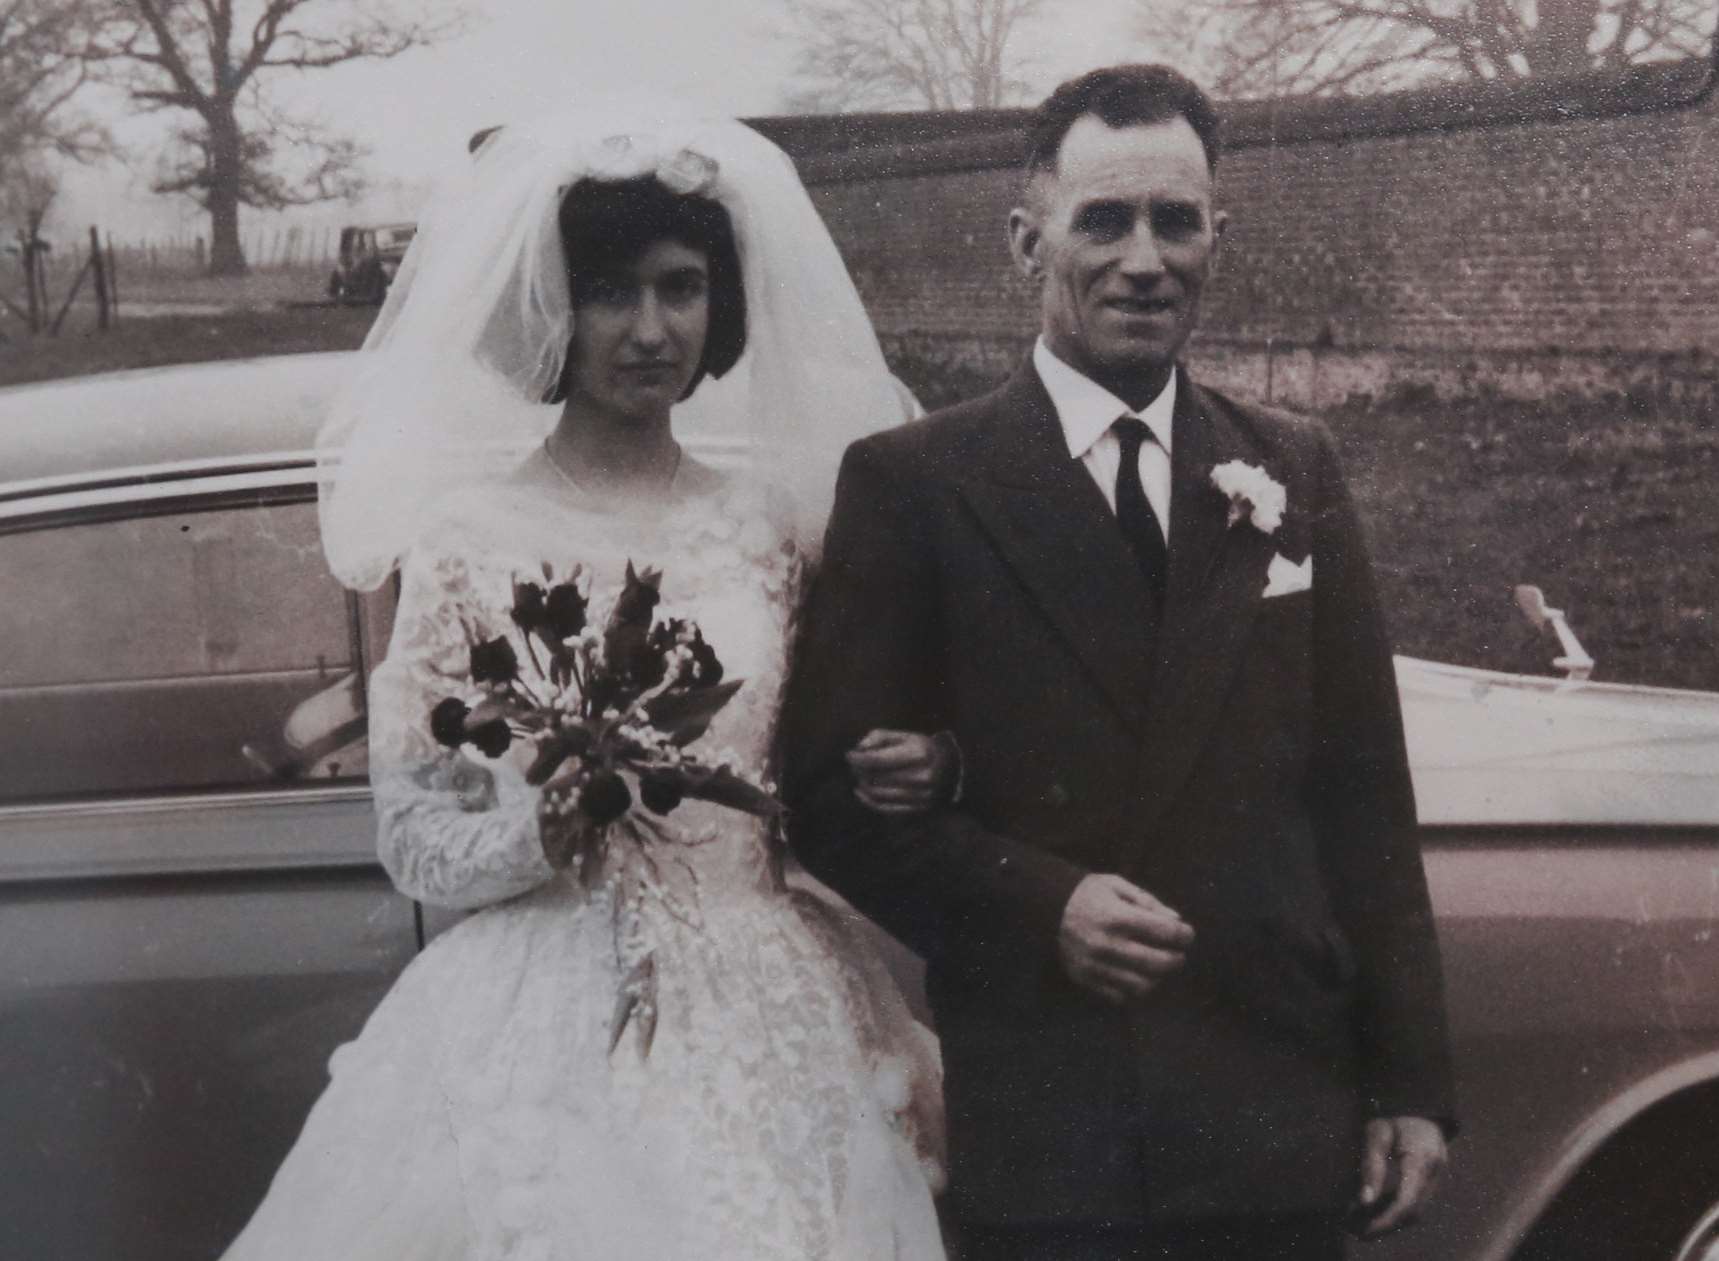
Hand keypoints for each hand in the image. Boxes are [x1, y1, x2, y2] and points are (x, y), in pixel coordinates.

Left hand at [846, 728, 958, 814]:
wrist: (955, 773)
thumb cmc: (924, 750)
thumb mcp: (906, 736)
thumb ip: (880, 737)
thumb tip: (858, 749)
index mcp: (919, 755)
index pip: (877, 760)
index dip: (857, 758)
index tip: (849, 754)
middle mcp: (922, 777)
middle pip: (874, 776)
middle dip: (859, 769)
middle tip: (855, 763)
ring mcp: (920, 796)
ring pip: (876, 793)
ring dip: (863, 783)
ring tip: (860, 774)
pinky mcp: (917, 810)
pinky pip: (884, 808)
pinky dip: (868, 800)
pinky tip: (860, 791)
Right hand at [1057, 874, 1193, 1003]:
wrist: (1046, 908)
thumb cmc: (1087, 893)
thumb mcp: (1117, 885)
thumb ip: (1148, 902)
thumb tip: (1177, 921)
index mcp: (1117, 917)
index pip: (1165, 932)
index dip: (1184, 934)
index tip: (1187, 934)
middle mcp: (1107, 945)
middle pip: (1159, 964)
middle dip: (1176, 959)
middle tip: (1177, 954)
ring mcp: (1096, 966)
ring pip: (1142, 985)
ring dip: (1157, 978)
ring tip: (1157, 966)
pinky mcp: (1085, 979)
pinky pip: (1120, 996)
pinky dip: (1134, 990)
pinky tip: (1136, 976)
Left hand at [1352, 1116, 1446, 1237]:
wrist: (1416, 1111)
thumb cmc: (1392, 1119)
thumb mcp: (1375, 1134)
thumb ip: (1371, 1166)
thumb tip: (1365, 1201)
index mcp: (1423, 1159)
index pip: (1408, 1200)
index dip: (1386, 1219)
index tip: (1363, 1228)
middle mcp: (1434, 1175)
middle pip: (1412, 1212)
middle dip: (1384, 1225)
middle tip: (1355, 1231)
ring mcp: (1435, 1181)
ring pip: (1415, 1213)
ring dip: (1388, 1223)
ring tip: (1358, 1226)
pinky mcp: (1430, 1184)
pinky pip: (1415, 1206)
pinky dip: (1394, 1214)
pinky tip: (1372, 1214)